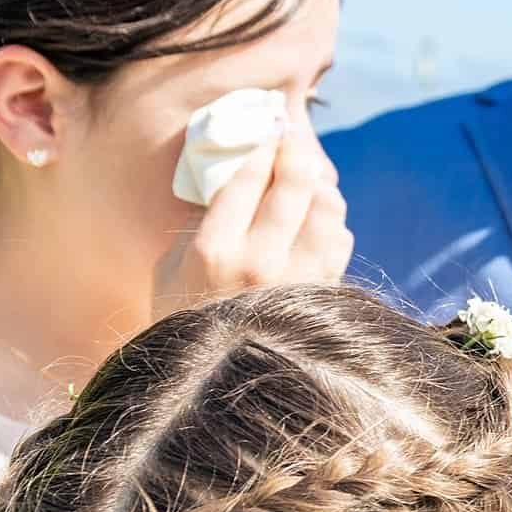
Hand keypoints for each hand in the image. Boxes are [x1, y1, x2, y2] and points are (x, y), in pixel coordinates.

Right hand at [153, 121, 352, 317]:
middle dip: (297, 153)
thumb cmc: (182, 317)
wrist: (215, 380)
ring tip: (310, 179)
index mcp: (214, 250)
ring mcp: (297, 282)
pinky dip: (334, 223)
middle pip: (295, 186)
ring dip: (321, 187)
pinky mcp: (322, 297)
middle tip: (294, 141)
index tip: (269, 131)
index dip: (262, 147)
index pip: (248, 179)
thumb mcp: (170, 267)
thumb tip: (237, 180)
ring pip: (328, 211)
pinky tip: (320, 220)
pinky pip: (341, 243)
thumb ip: (201, 223)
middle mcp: (260, 262)